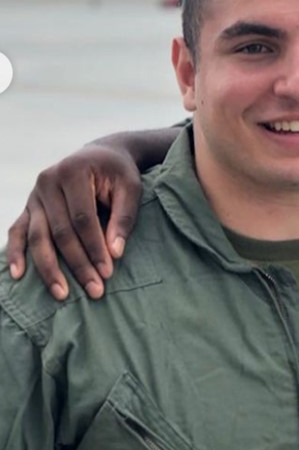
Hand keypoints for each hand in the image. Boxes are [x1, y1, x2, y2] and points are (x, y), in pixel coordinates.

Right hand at [6, 145, 142, 299]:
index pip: (83, 218)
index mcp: (73, 171)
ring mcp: (34, 195)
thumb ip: (124, 217)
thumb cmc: (119, 172)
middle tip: (94, 289)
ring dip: (49, 268)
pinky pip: (17, 231)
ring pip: (37, 236)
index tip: (108, 271)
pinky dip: (16, 253)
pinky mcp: (28, 207)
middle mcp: (47, 181)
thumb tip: (114, 252)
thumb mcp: (131, 186)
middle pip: (60, 231)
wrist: (101, 155)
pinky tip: (18, 275)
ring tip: (62, 293)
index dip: (94, 246)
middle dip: (77, 263)